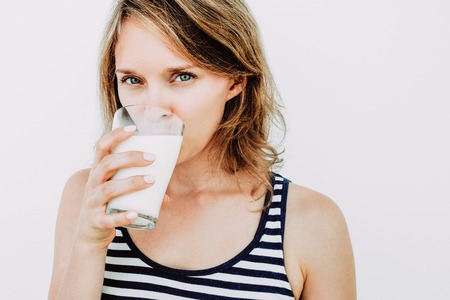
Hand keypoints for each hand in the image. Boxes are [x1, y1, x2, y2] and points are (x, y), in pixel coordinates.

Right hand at [77, 125, 154, 246]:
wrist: (89, 234)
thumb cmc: (109, 204)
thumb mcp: (119, 191)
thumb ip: (140, 188)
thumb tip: (166, 196)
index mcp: (98, 171)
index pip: (101, 147)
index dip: (115, 136)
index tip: (134, 129)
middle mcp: (93, 184)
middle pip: (106, 164)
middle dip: (129, 158)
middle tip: (152, 158)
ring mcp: (92, 202)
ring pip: (108, 189)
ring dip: (131, 183)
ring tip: (152, 180)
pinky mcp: (96, 221)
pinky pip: (107, 218)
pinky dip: (122, 217)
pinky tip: (136, 214)